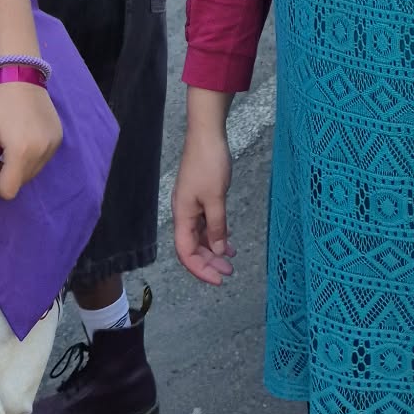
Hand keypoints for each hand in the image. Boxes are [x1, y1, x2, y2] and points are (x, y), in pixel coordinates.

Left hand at [0, 82, 61, 198]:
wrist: (22, 76)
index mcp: (21, 151)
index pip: (8, 190)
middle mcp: (42, 152)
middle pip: (21, 182)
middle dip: (7, 171)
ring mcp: (53, 145)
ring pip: (32, 173)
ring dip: (19, 164)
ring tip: (12, 140)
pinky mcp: (59, 138)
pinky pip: (43, 160)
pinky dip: (32, 155)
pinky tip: (25, 135)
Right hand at [172, 126, 234, 284]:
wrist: (207, 134)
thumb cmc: (208, 163)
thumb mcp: (216, 198)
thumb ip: (216, 226)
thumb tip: (217, 250)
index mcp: (182, 215)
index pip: (186, 252)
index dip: (200, 269)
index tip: (218, 280)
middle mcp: (183, 213)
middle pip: (192, 247)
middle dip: (209, 262)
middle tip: (229, 272)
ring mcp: (191, 205)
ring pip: (200, 236)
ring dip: (213, 249)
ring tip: (230, 261)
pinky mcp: (200, 197)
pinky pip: (206, 224)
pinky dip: (216, 234)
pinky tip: (228, 241)